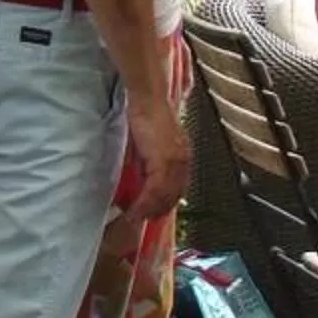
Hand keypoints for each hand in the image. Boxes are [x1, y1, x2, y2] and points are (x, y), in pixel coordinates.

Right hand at [120, 92, 189, 223]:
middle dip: (157, 211)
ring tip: (135, 216)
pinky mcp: (164, 161)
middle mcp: (183, 161)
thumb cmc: (148, 114)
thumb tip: (142, 176)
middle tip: (141, 218)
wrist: (149, 99)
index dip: (164, 203)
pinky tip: (135, 209)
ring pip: (164, 197)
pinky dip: (144, 203)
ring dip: (149, 210)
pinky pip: (155, 190)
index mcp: (182, 157)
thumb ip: (152, 160)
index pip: (177, 188)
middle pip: (173, 196)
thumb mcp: (152, 142)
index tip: (151, 212)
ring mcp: (175, 162)